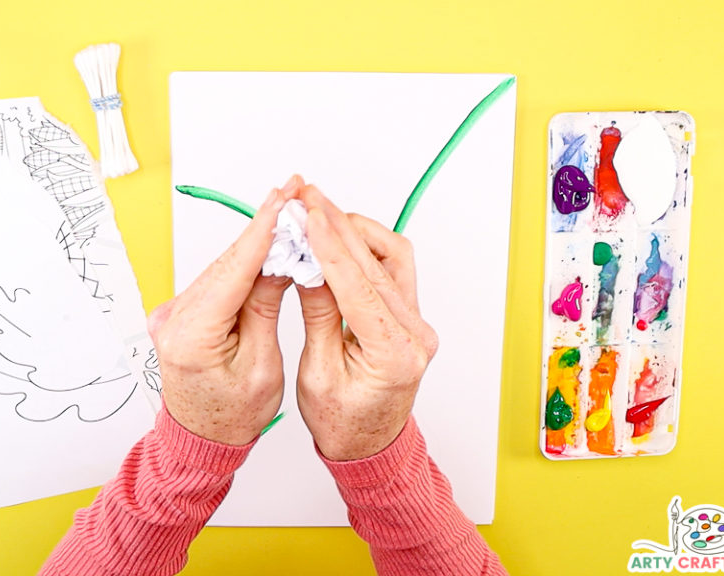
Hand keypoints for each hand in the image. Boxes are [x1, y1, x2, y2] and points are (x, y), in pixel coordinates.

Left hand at [148, 177, 301, 444]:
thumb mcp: (263, 365)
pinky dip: (242, 265)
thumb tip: (281, 259)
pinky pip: (216, 281)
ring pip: (222, 268)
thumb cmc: (233, 416)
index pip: (234, 271)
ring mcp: (172, 314)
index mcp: (192, 336)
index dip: (262, 231)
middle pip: (227, 263)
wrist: (201, 440)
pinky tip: (267, 247)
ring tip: (289, 215)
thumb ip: (266, 308)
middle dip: (263, 228)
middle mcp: (174, 318)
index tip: (285, 198)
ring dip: (255, 244)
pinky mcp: (179, 313)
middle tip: (295, 193)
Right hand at [295, 185, 437, 460]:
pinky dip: (367, 244)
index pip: (358, 286)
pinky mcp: (410, 316)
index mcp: (393, 355)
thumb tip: (308, 264)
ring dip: (355, 228)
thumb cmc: (342, 423)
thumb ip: (318, 315)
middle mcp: (414, 334)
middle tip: (306, 197)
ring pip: (391, 257)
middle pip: (375, 264)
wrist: (369, 446)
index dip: (329, 246)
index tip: (307, 214)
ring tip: (319, 207)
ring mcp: (417, 323)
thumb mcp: (317, 372)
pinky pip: (393, 267)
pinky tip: (341, 231)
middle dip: (337, 226)